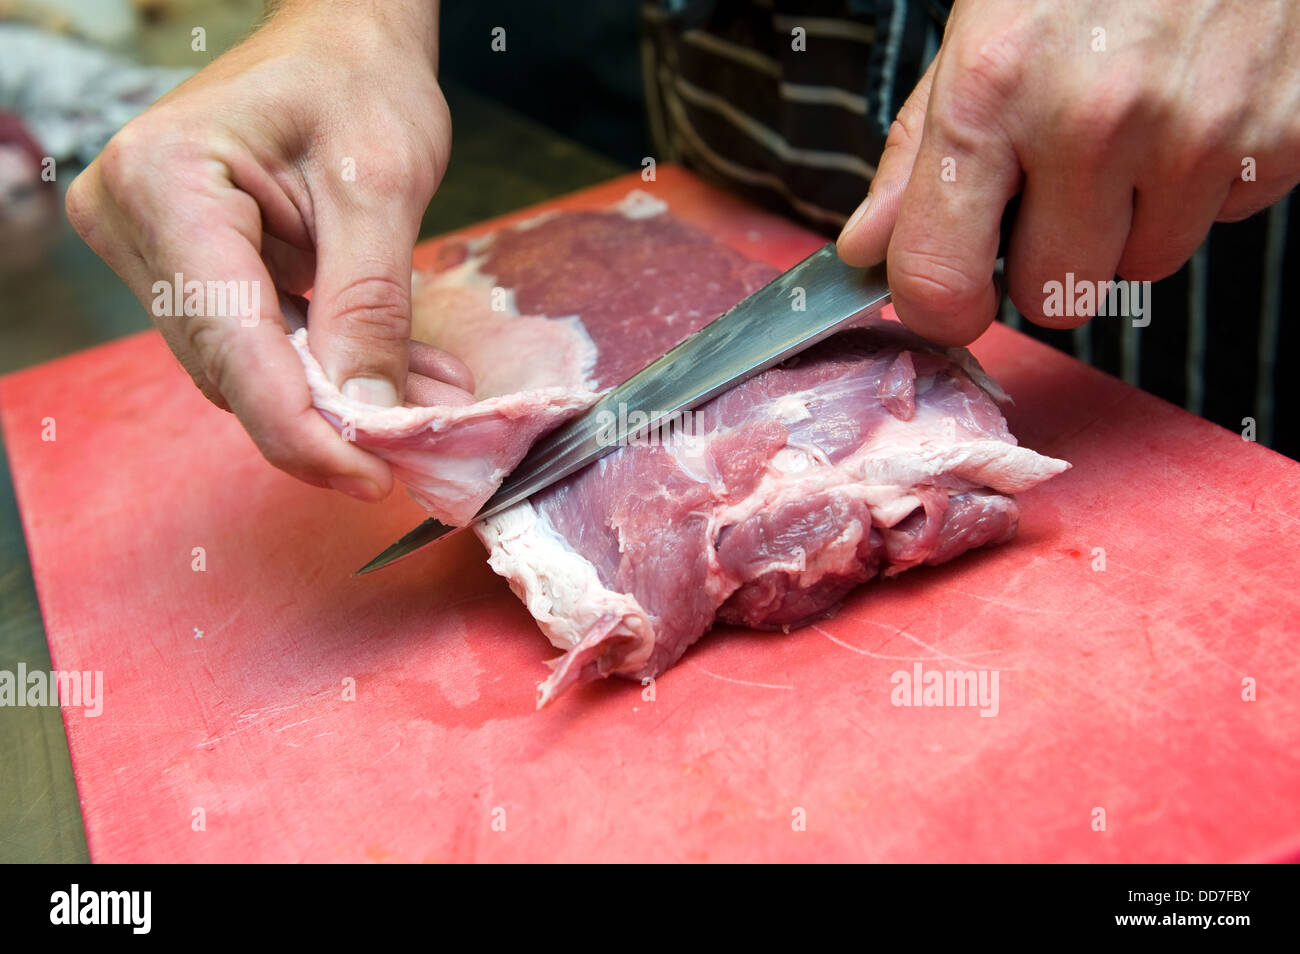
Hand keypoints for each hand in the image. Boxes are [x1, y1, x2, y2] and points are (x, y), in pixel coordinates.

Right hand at [66, 0, 472, 500]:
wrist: (342, 40)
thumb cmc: (357, 80)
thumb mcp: (382, 187)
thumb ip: (370, 304)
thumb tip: (371, 413)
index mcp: (168, 181)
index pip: (232, 344)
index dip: (302, 429)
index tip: (369, 477)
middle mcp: (134, 218)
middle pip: (231, 368)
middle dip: (330, 417)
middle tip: (419, 442)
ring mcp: (152, 245)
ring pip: (244, 368)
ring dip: (336, 399)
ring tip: (425, 400)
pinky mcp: (185, 265)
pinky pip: (256, 344)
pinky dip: (328, 367)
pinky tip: (395, 376)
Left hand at [837, 0, 1299, 345]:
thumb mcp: (977, 34)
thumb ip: (918, 152)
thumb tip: (866, 248)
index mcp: (993, 92)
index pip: (940, 281)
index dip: (942, 307)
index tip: (955, 296)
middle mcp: (1092, 122)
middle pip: (1051, 297)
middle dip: (1047, 258)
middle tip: (1059, 184)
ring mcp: (1195, 134)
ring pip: (1139, 269)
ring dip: (1129, 223)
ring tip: (1134, 132)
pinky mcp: (1277, 138)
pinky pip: (1219, 221)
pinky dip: (1202, 184)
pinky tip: (1193, 110)